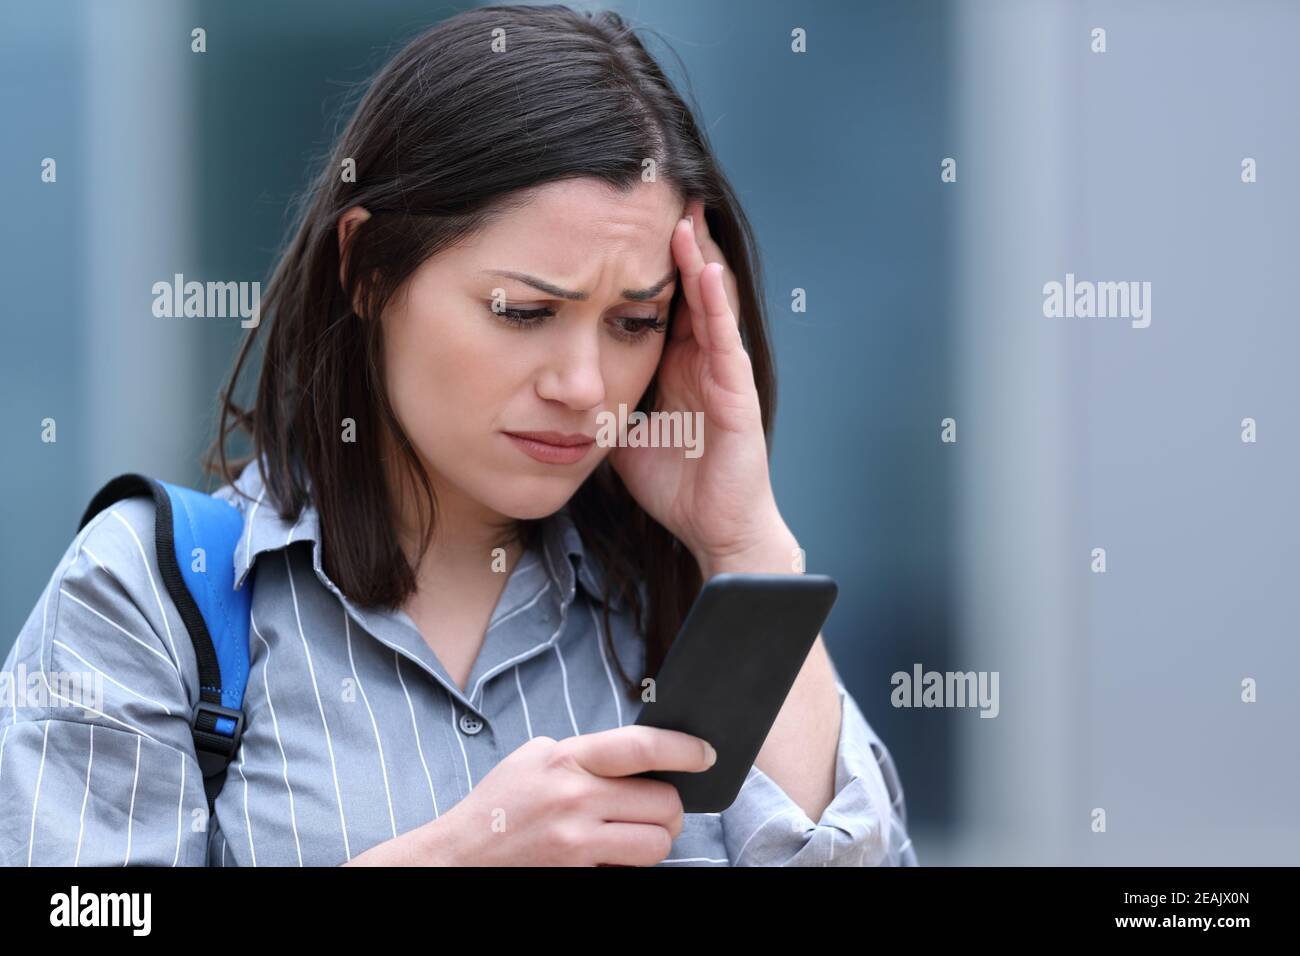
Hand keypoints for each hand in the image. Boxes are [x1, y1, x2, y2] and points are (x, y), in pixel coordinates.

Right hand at [410, 726, 715, 865]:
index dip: (684, 749)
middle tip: (652, 812)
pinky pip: (631, 874)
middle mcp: (574, 799)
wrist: (454, 860)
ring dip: (652, 843)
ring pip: (657, 844)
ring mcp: (575, 844)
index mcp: (565, 760)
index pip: (642, 747)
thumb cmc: (498, 807)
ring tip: (627, 839)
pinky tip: (604, 859)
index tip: (707, 755)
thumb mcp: (534, 761)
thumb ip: (584, 755)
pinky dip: (627, 868)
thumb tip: (640, 755)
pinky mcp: (577, 877)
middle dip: (667, 810)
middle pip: (663, 802)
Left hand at [608, 199, 796, 575]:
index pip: (660, 299)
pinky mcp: (737, 393)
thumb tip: (549, 381)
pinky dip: (714, 303)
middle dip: (676, 243)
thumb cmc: (674, 484)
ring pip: (711, 303)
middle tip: (660, 191)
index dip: (644, 262)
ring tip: (683, 214)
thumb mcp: (618, 431)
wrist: (711, 529)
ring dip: (697, 258)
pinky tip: (702, 270)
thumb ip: (595, 399)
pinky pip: (724, 339)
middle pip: (688, 288)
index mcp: (676, 365)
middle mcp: (701, 360)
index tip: (622, 221)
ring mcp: (722, 372)